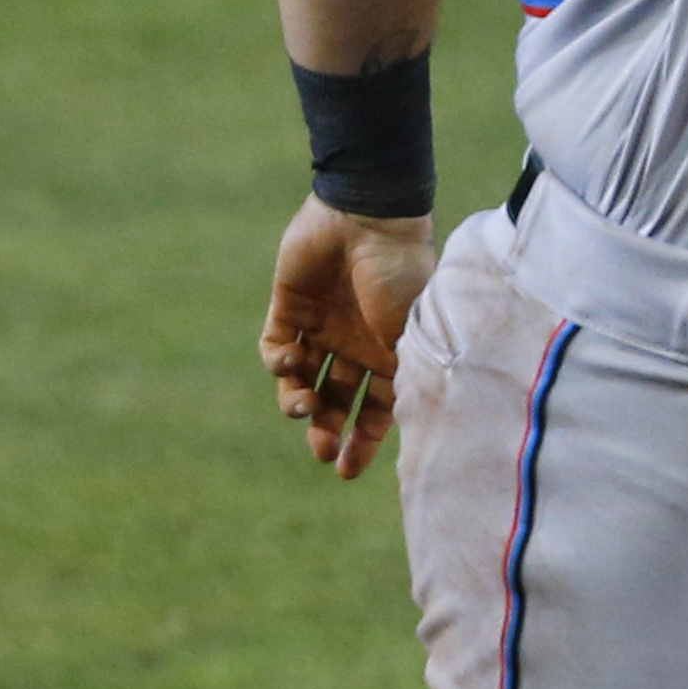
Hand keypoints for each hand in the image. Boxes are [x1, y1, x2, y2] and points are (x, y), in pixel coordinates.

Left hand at [258, 194, 436, 479]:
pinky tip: (289, 360)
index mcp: (390, 350)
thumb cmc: (401, 275)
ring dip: (299, 403)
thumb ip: (405, 380)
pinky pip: (275, 348)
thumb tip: (408, 434)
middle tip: (323, 452)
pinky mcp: (290, 306)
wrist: (370, 217)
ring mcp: (322, 324)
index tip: (347, 471)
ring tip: (304, 407)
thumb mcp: (413, 335)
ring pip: (302, 380)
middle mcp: (355, 342)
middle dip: (328, 431)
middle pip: (336, 400)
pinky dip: (277, 363)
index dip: (363, 442)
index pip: (377, 409)